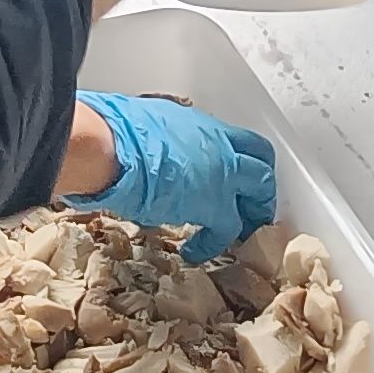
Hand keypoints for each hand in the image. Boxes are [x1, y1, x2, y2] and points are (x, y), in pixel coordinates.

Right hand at [66, 92, 277, 251]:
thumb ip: (163, 135)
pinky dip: (213, 243)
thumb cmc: (116, 130)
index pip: (241, 142)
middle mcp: (219, 147)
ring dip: (250, 214)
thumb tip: (151, 143)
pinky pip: (227, 230)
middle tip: (252, 206)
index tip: (240, 174)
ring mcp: (222, 175)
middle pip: (260, 165)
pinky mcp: (214, 205)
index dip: (247, 160)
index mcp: (202, 126)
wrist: (112, 147)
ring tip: (237, 233)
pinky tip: (196, 251)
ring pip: (260, 193)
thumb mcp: (149, 121)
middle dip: (261, 188)